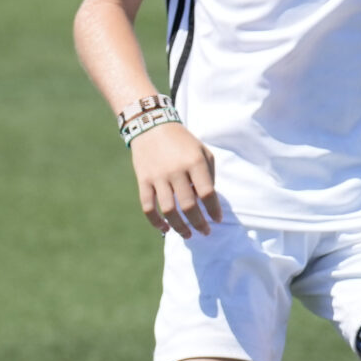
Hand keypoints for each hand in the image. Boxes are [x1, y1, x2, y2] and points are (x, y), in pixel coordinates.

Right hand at [130, 122, 222, 238]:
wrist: (152, 126)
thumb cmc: (182, 141)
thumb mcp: (202, 151)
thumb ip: (208, 175)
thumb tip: (206, 202)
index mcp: (195, 162)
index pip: (207, 193)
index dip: (213, 210)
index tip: (217, 220)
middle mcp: (177, 170)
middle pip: (189, 206)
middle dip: (199, 223)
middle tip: (205, 232)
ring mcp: (158, 176)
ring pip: (169, 210)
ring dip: (179, 227)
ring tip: (187, 234)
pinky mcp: (143, 180)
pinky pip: (148, 206)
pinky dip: (155, 221)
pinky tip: (164, 228)